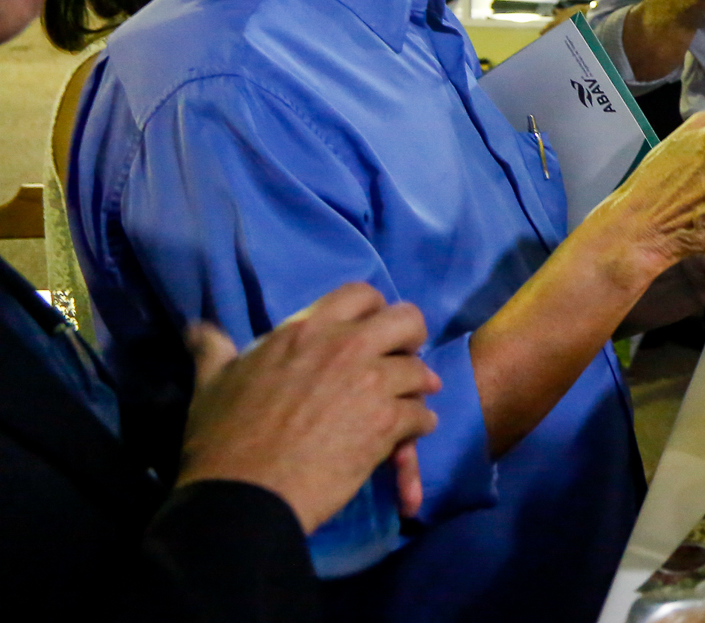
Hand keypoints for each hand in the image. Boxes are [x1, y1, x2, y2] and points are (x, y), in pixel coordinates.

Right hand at [176, 283, 441, 533]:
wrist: (243, 496)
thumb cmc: (222, 440)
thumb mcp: (211, 385)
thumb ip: (214, 351)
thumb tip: (197, 329)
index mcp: (305, 330)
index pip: (359, 294)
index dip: (372, 311)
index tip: (371, 331)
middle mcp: (345, 347)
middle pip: (406, 319)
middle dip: (410, 338)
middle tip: (403, 358)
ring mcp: (370, 383)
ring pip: (420, 371)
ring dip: (418, 386)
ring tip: (412, 399)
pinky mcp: (386, 423)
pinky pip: (421, 415)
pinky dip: (420, 424)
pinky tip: (410, 433)